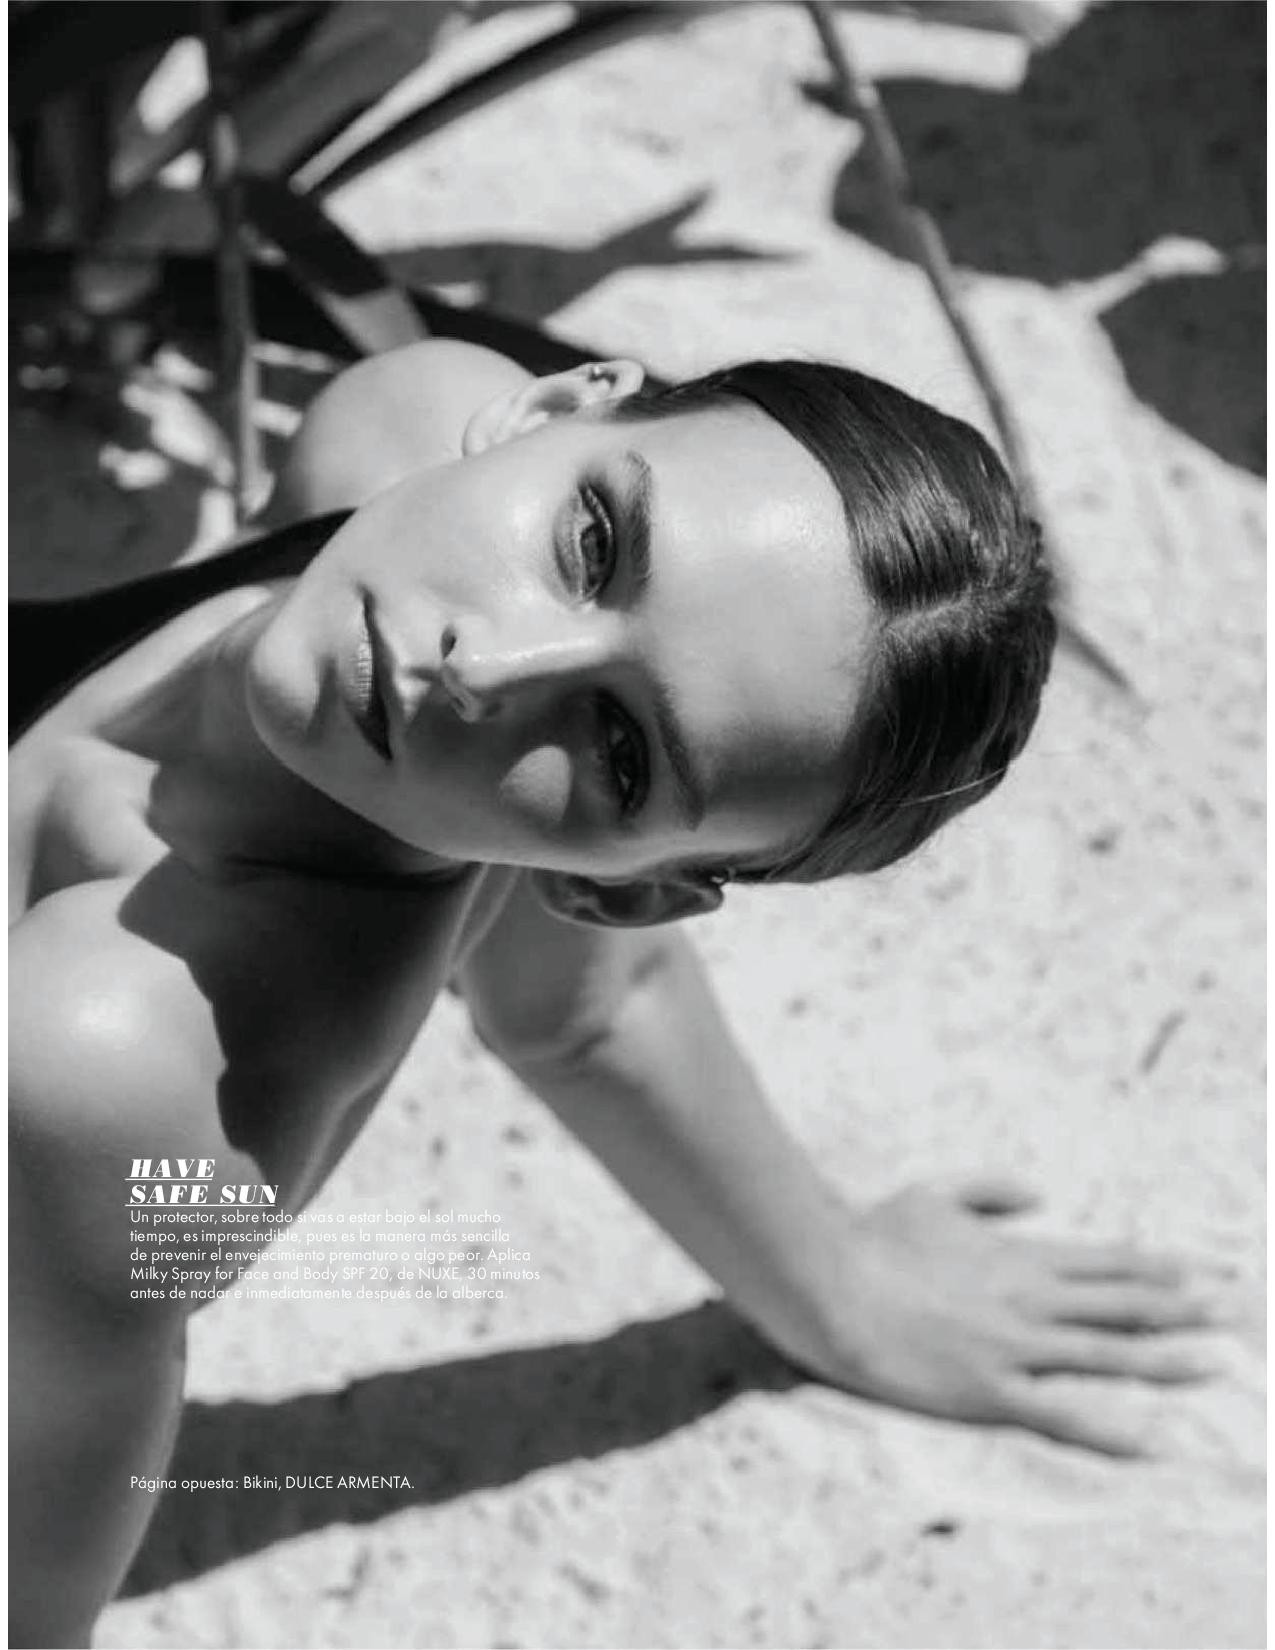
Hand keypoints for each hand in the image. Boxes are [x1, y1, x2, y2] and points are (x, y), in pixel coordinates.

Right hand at [800, 1175, 1232, 1455]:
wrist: (827, 1281)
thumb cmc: (869, 1239)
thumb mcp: (931, 1193)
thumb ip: (989, 1189)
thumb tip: (1039, 1193)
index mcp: (1017, 1255)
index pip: (1109, 1261)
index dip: (1163, 1266)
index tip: (1208, 1268)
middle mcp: (1029, 1298)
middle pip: (1124, 1304)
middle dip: (1185, 1308)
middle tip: (1237, 1311)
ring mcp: (1014, 1346)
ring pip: (1109, 1354)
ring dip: (1167, 1359)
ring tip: (1218, 1362)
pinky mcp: (990, 1390)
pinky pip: (1062, 1414)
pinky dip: (1111, 1430)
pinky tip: (1151, 1442)